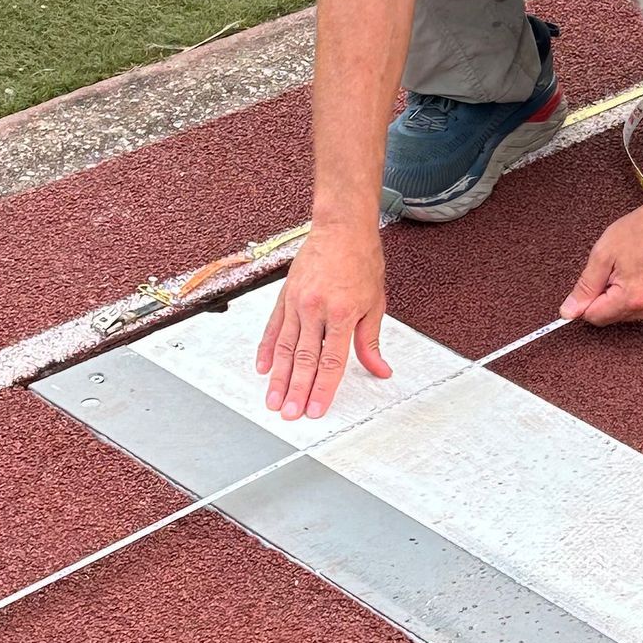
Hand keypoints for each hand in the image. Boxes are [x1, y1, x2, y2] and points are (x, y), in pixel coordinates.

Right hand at [257, 224, 392, 421]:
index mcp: (343, 313)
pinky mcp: (285, 295)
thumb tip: (379, 369)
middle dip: (296, 390)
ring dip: (278, 377)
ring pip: (284, 347)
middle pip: (304, 359)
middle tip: (289, 414)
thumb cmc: (361, 261)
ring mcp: (297, 302)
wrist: (342, 228)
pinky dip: (266, 349)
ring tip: (272, 400)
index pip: (331, 361)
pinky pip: (273, 327)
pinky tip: (262, 368)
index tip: (315, 410)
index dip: (322, 389)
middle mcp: (317, 309)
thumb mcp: (375, 303)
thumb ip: (371, 341)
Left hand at [560, 196, 642, 326]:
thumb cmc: (639, 231)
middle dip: (611, 298)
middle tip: (618, 271)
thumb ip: (585, 287)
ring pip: (636, 314)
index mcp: (631, 298)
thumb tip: (568, 312)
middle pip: (616, 317)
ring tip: (637, 270)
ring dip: (630, 297)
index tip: (596, 282)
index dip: (589, 300)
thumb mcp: (603, 254)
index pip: (596, 317)